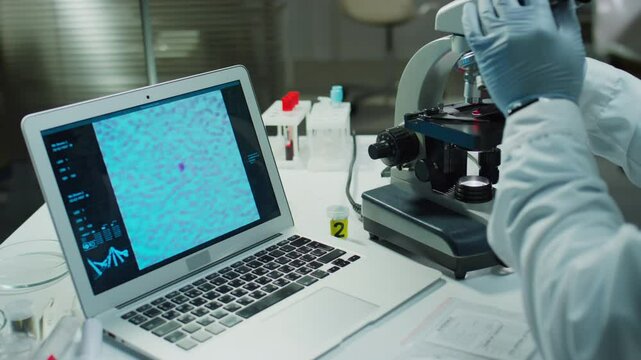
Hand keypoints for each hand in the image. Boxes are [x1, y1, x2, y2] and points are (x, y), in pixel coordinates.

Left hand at [462, 0, 585, 114]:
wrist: (539, 105)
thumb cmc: (558, 80)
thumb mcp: (572, 43)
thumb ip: (566, 17)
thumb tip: (563, 1)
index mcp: (539, 20)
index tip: (531, 2)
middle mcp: (515, 25)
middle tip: (512, 3)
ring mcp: (496, 37)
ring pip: (485, 7)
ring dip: (487, 1)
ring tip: (491, 1)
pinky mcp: (482, 52)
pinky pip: (470, 27)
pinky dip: (468, 14)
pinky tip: (470, 9)